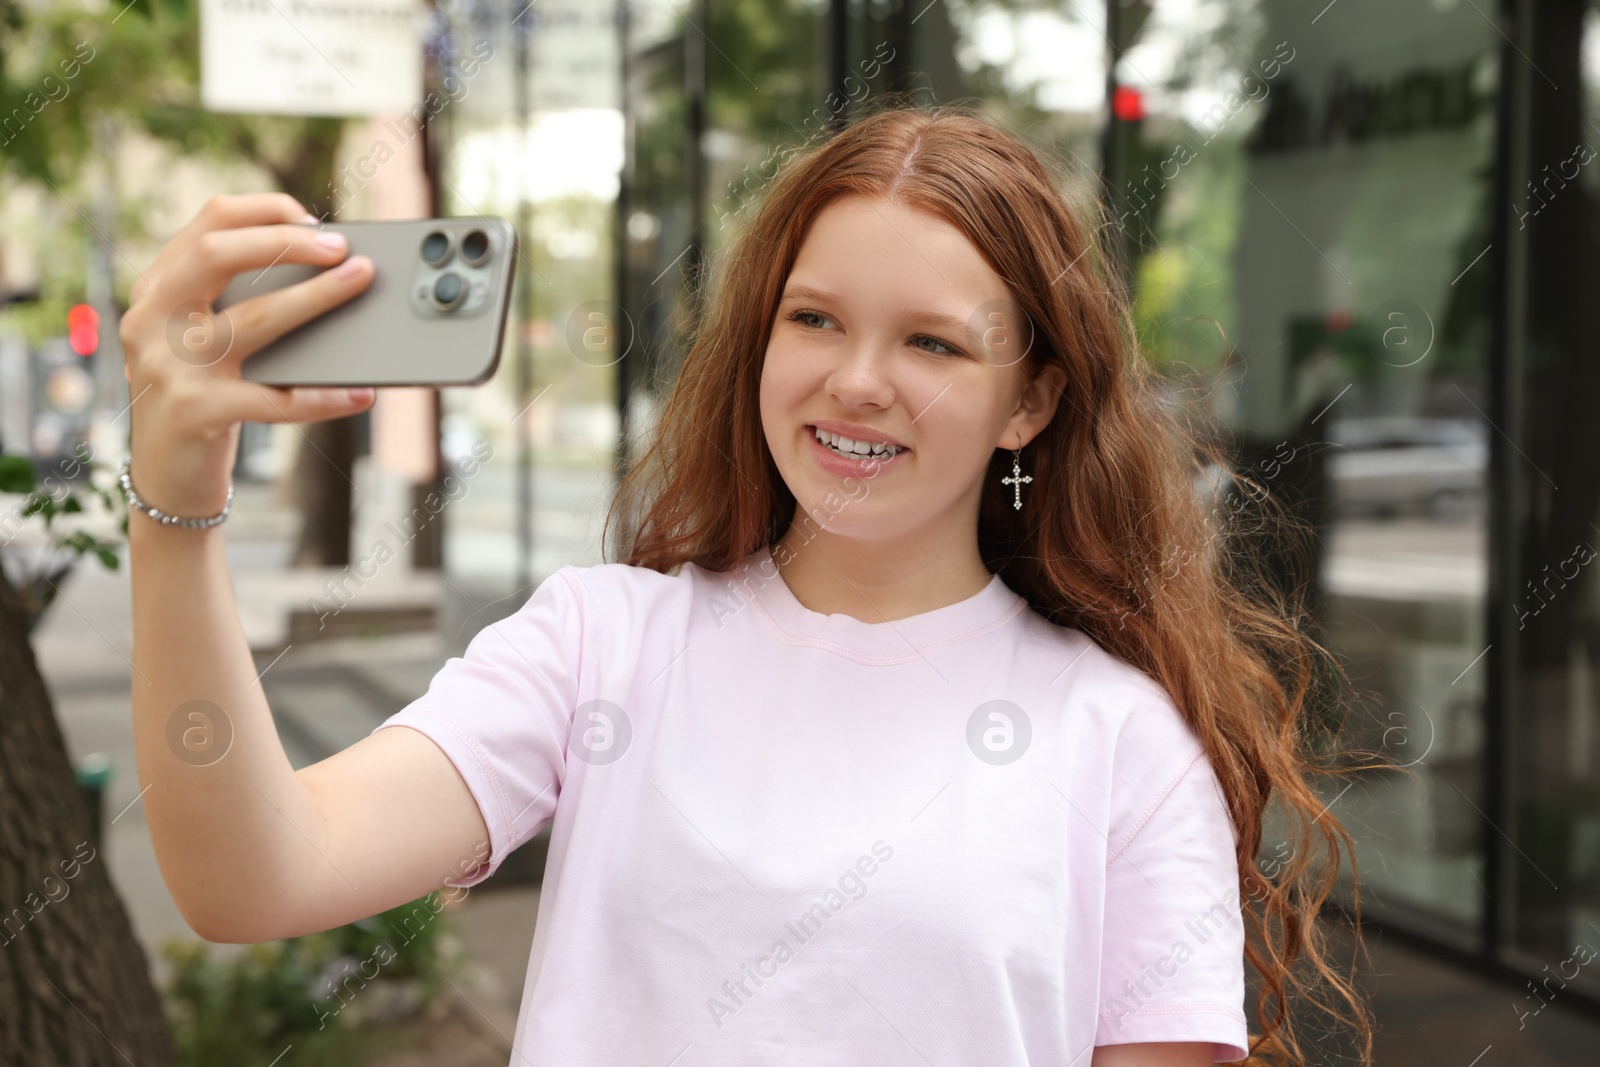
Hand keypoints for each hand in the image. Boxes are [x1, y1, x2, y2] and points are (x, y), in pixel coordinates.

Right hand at [118, 193, 376, 519]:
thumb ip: (238, 302)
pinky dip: (323, 397)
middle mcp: (153, 319)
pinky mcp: (196, 411)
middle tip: (342, 250)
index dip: (266, 212)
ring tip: (360, 284)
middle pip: (217, 255)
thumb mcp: (205, 340)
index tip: (315, 220)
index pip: (208, 223)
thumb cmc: (202, 395)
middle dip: (286, 243)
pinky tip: (360, 394)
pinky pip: (273, 400)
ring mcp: (170, 365)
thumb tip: (328, 271)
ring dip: (315, 299)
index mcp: (157, 289)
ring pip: (252, 320)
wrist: (166, 476)